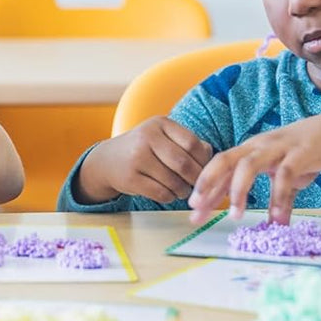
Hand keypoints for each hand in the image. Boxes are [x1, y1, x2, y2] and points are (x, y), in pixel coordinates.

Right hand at [76, 117, 212, 205]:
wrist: (108, 160)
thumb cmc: (144, 148)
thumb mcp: (163, 137)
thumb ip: (188, 142)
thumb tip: (212, 157)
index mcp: (160, 123)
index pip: (192, 143)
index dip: (203, 161)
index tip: (207, 171)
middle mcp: (147, 137)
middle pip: (183, 163)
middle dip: (195, 179)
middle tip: (199, 186)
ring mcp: (137, 157)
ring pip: (173, 181)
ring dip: (183, 190)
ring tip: (183, 190)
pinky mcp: (130, 178)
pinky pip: (160, 193)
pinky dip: (170, 197)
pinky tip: (168, 193)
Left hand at [188, 113, 320, 224]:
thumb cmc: (301, 153)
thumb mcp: (280, 175)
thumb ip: (271, 198)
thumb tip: (262, 223)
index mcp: (248, 151)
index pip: (219, 168)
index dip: (205, 188)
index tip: (193, 211)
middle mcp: (257, 147)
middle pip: (225, 160)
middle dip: (209, 183)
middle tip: (198, 207)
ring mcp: (277, 148)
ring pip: (249, 165)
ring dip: (239, 190)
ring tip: (236, 216)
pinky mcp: (300, 153)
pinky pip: (285, 175)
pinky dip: (279, 196)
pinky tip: (278, 218)